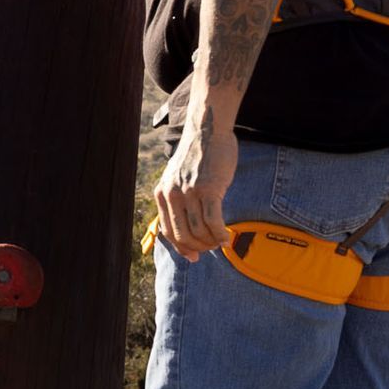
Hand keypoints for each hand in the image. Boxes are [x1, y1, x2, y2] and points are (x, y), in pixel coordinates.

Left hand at [153, 122, 236, 261]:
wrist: (208, 131)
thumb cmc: (198, 156)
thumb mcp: (177, 177)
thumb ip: (178, 199)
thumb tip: (187, 226)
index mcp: (162, 193)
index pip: (168, 231)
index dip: (182, 248)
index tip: (194, 257)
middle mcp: (172, 194)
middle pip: (182, 236)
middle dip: (198, 248)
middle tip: (211, 249)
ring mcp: (189, 192)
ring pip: (198, 231)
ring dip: (211, 242)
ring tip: (221, 242)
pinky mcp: (208, 189)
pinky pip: (213, 222)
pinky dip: (220, 235)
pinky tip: (227, 238)